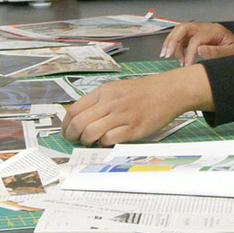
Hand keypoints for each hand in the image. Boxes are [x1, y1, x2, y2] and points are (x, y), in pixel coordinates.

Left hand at [61, 65, 211, 145]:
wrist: (168, 91)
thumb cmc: (142, 92)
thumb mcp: (116, 89)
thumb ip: (99, 101)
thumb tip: (81, 117)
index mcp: (103, 92)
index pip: (73, 110)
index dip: (65, 124)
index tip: (66, 131)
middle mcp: (109, 103)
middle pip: (78, 123)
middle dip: (72, 136)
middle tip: (75, 140)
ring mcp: (121, 116)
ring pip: (90, 132)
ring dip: (86, 141)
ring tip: (90, 142)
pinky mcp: (133, 128)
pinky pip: (109, 139)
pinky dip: (103, 143)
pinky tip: (106, 141)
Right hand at [160, 22, 233, 65]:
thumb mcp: (230, 53)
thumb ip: (216, 51)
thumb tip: (200, 50)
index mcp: (215, 30)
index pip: (197, 38)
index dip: (190, 52)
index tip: (187, 65)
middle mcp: (205, 28)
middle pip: (184, 27)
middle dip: (173, 40)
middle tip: (167, 54)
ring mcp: (198, 31)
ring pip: (179, 31)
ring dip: (171, 42)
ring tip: (168, 56)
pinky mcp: (194, 36)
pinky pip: (181, 38)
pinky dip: (176, 47)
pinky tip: (178, 58)